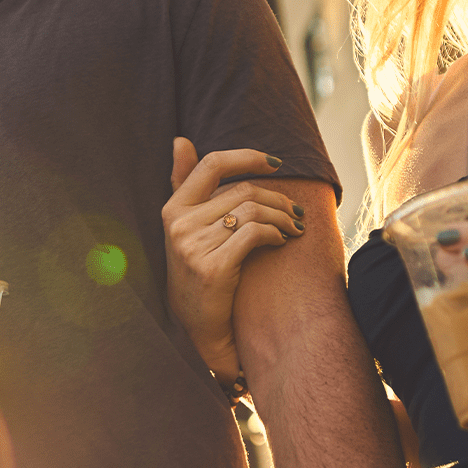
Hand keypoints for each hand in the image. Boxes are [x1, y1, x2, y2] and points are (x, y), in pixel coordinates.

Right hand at [162, 140, 305, 380]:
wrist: (197, 327)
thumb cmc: (196, 272)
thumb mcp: (184, 227)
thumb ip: (184, 183)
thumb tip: (180, 140)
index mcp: (172, 209)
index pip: (212, 165)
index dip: (247, 157)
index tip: (276, 163)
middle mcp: (179, 224)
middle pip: (243, 191)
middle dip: (277, 198)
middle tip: (295, 212)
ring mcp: (193, 246)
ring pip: (252, 211)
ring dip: (282, 217)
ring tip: (293, 228)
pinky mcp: (212, 267)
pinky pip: (254, 234)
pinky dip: (276, 234)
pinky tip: (282, 242)